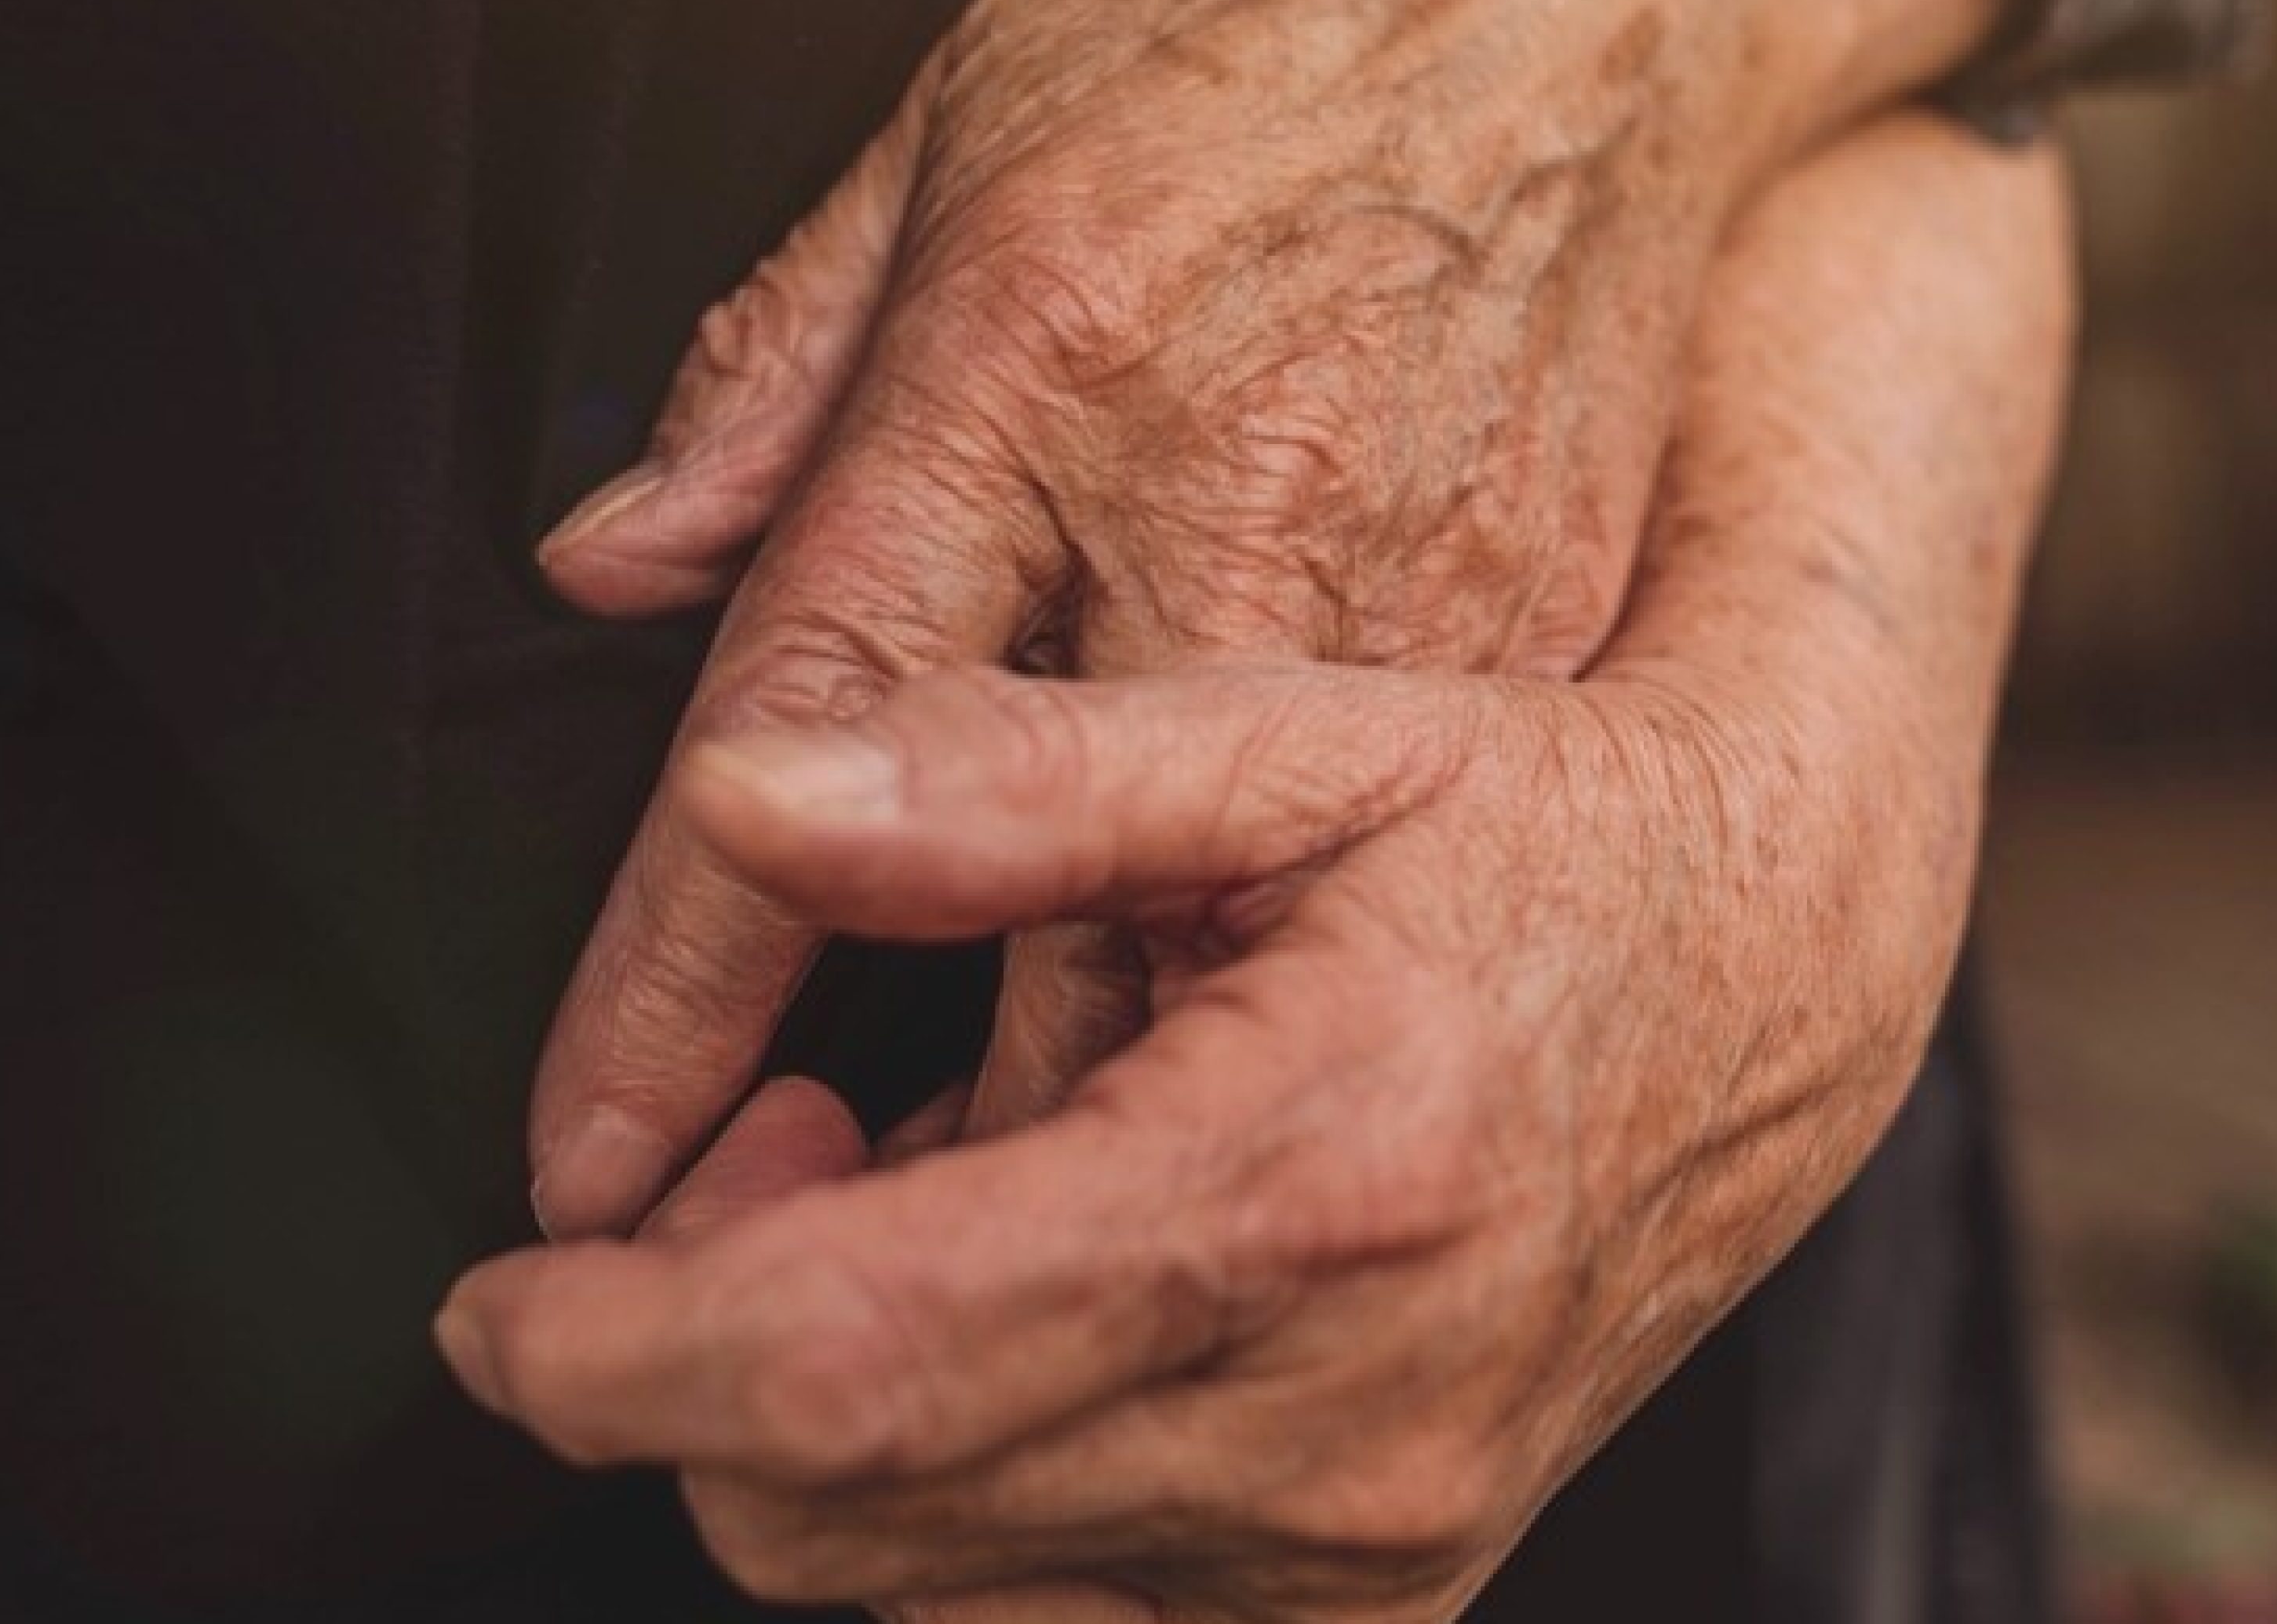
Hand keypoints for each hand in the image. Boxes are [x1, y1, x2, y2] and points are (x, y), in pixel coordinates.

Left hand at [442, 118, 2073, 1619]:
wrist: (1775, 973)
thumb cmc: (1545, 828)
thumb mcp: (1302, 739)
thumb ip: (1007, 776)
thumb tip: (741, 800)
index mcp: (1306, 1190)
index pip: (847, 1368)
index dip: (612, 1352)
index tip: (501, 1301)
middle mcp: (1345, 1425)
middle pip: (848, 1519)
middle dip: (701, 1372)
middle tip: (769, 1155)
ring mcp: (1372, 1548)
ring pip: (933, 1599)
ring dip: (836, 1433)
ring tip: (905, 1208)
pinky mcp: (1382, 1594)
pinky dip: (967, 1499)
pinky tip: (1017, 1320)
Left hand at [519, 0, 2011, 1237]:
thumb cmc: (1262, 33)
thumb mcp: (955, 128)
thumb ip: (776, 372)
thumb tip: (622, 555)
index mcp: (1038, 381)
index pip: (806, 755)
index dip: (680, 996)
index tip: (599, 1164)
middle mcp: (1229, 534)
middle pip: (1027, 960)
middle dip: (873, 1178)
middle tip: (746, 1253)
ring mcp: (1414, 629)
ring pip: (1218, 1001)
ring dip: (1060, 1160)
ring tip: (933, 1235)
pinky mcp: (1533, 673)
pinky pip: (1372, 922)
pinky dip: (1253, 1050)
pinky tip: (1175, 1113)